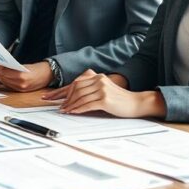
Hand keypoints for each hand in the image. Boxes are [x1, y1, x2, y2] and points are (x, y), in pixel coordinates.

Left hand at [0, 61, 51, 92]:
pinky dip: (4, 80)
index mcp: (22, 75)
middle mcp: (21, 83)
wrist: (48, 75)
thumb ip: (13, 66)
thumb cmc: (38, 68)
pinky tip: (2, 75)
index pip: (4, 71)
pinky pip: (9, 85)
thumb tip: (1, 64)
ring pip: (4, 82)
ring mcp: (20, 88)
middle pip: (2, 77)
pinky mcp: (21, 91)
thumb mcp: (26, 65)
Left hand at [49, 70, 165, 117]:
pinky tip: (73, 112)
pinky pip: (87, 104)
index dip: (62, 90)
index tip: (52, 96)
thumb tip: (73, 96)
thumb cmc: (120, 99)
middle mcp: (99, 80)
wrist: (136, 103)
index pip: (76, 83)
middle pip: (76, 89)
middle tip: (59, 106)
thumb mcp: (105, 89)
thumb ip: (91, 88)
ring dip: (70, 105)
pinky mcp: (105, 99)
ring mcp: (102, 89)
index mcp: (97, 76)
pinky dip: (78, 109)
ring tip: (64, 111)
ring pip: (80, 97)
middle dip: (65, 98)